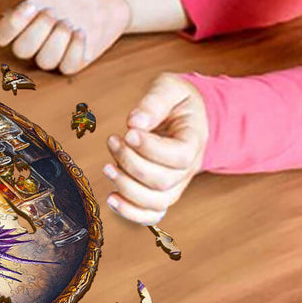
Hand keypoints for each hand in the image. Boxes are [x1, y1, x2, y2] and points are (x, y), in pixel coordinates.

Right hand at [0, 0, 130, 73]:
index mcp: (24, 17)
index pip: (2, 35)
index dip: (11, 25)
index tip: (31, 5)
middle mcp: (37, 37)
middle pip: (21, 50)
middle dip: (37, 31)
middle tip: (53, 11)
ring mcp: (56, 50)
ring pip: (44, 61)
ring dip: (56, 41)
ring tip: (69, 21)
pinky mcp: (76, 59)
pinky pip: (67, 67)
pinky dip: (73, 50)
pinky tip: (81, 32)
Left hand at [104, 74, 209, 225]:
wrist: (187, 115)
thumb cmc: (177, 100)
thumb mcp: (170, 88)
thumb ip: (155, 101)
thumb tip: (135, 122)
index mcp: (194, 141)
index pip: (178, 156)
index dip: (151, 148)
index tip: (128, 131)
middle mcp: (188, 169)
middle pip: (163, 181)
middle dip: (131, 163)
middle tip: (113, 140)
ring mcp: (176, 184)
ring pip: (156, 202)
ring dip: (127, 187)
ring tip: (107, 167)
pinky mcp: (161, 191)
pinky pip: (152, 214)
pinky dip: (131, 213)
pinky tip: (111, 198)